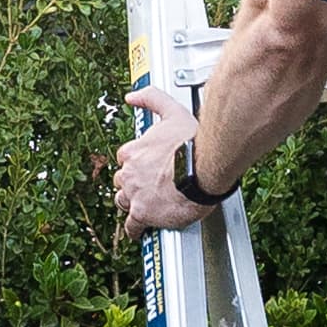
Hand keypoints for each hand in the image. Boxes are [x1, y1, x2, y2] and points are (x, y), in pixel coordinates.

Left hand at [111, 91, 208, 242]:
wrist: (204, 168)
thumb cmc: (192, 142)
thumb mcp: (171, 111)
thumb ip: (151, 98)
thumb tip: (132, 96)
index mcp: (133, 151)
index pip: (125, 159)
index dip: (135, 164)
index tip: (144, 167)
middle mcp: (129, 172)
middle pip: (122, 181)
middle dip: (131, 184)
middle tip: (146, 187)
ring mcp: (135, 193)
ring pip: (124, 202)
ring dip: (131, 203)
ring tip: (143, 206)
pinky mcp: (143, 212)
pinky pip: (132, 225)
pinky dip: (135, 229)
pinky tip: (139, 230)